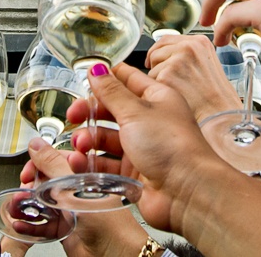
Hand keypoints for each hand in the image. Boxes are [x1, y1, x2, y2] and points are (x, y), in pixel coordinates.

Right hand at [20, 138, 149, 256]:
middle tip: (26, 179)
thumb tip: (37, 146)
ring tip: (20, 202)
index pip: (69, 151)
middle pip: (54, 174)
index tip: (35, 154)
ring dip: (30, 199)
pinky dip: (32, 222)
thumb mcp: (81, 184)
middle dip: (35, 176)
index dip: (51, 151)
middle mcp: (87, 186)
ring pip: (47, 198)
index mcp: (98, 168)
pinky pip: (46, 222)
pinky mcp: (70, 229)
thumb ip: (55, 165)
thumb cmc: (117, 218)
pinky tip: (23, 222)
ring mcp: (78, 208)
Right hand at [64, 64, 235, 233]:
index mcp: (156, 98)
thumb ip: (112, 91)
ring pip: (106, 139)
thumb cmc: (172, 146)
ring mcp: (142, 147)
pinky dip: (91, 163)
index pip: (127, 80)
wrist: (187, 192)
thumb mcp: (136, 111)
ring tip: (81, 145)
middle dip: (90, 112)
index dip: (106, 78)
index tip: (85, 79)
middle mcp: (149, 121)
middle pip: (112, 110)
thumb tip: (97, 69)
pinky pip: (106, 164)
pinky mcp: (134, 173)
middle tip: (74, 116)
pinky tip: (80, 162)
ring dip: (89, 140)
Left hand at [146, 35, 241, 121]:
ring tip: (178, 90)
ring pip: (152, 67)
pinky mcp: (166, 76)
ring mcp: (177, 60)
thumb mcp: (207, 64)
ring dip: (158, 80)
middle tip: (170, 82)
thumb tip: (164, 53)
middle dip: (157, 67)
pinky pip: (150, 81)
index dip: (157, 51)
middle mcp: (188, 47)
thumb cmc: (215, 97)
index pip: (166, 39)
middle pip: (156, 52)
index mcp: (199, 42)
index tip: (153, 60)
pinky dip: (158, 91)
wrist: (220, 115)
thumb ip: (187, 55)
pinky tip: (175, 96)